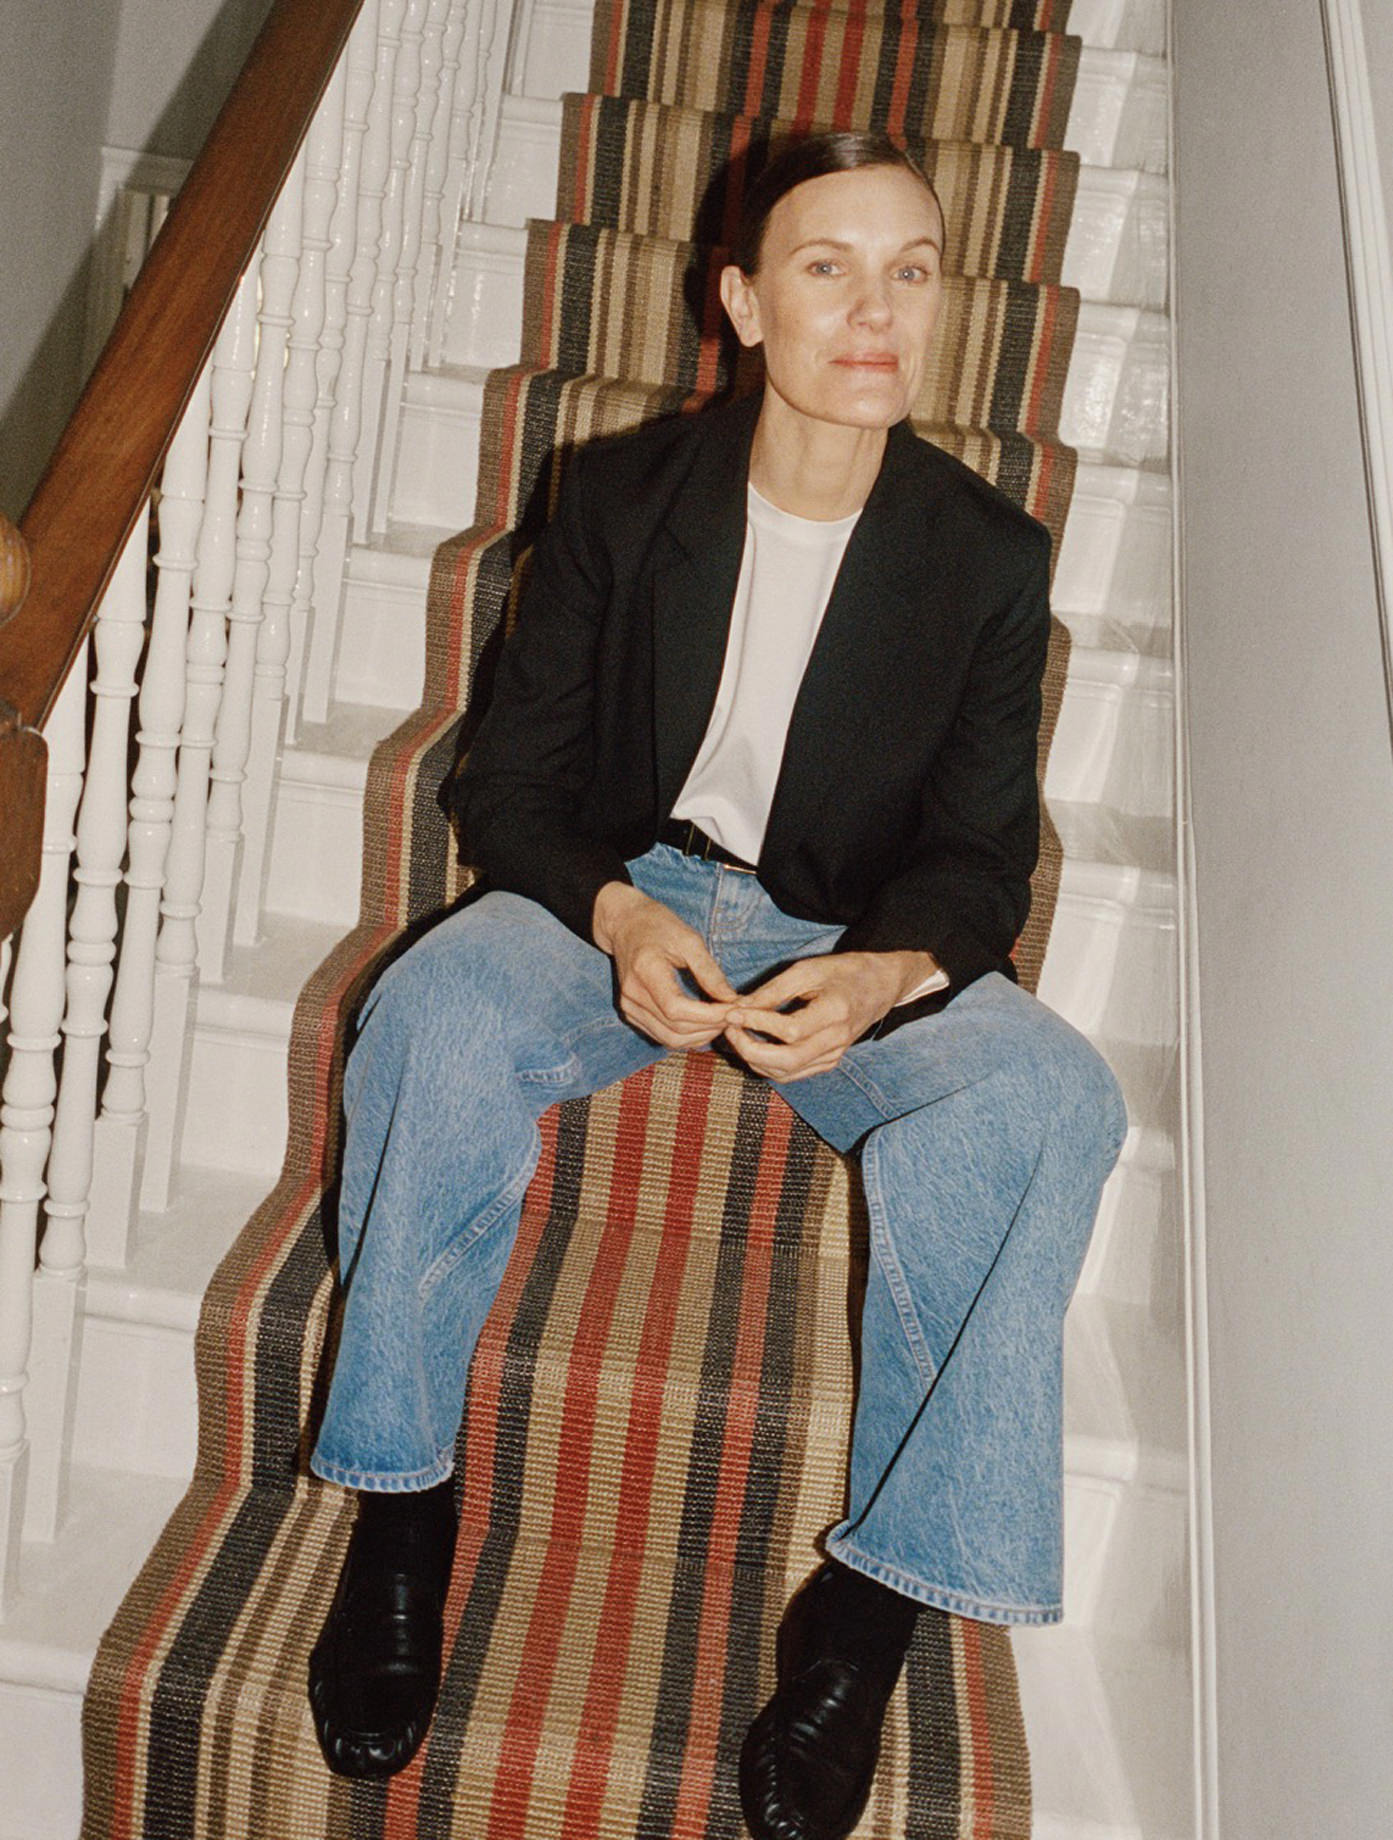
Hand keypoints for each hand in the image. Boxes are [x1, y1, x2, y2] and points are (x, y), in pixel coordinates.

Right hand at [593, 881, 737, 1047]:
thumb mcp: (690, 940)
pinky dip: (687, 1036)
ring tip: (722, 1021)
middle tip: (734, 1017)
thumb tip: (732, 1000)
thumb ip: (710, 972)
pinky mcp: (631, 1014)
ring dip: (700, 1036)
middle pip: (675, 1030)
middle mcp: (632, 995)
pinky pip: (662, 1036)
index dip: (708, 1015)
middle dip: (710, 1028)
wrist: (626, 926)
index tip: (734, 1009)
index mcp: (645, 971)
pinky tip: (704, 1024)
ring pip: (670, 1039)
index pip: (676, 1008)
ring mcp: (628, 1007)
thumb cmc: (659, 927)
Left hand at [723, 950, 936, 1080]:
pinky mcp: (828, 1063)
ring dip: (755, 1059)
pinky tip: (754, 1045)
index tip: (732, 1012)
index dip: (757, 1023)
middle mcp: (837, 1040)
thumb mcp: (807, 970)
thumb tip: (738, 1007)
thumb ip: (772, 991)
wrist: (879, 987)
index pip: (790, 1030)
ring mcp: (834, 1056)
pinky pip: (793, 1074)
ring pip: (786, 1073)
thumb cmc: (843, 972)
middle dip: (750, 1049)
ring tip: (737, 1035)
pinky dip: (768, 1065)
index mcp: (836, 1012)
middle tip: (729, 1029)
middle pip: (787, 1061)